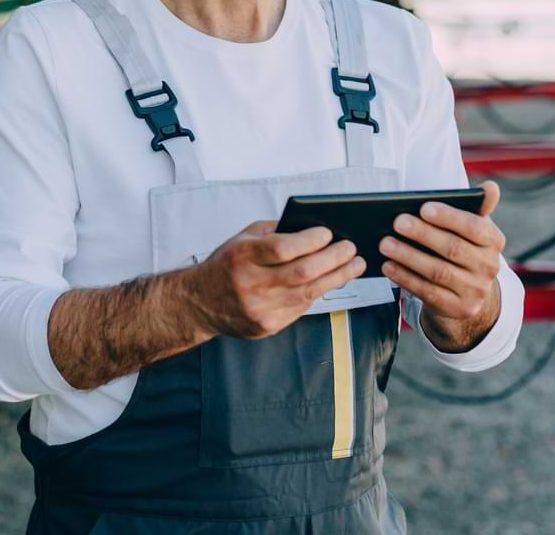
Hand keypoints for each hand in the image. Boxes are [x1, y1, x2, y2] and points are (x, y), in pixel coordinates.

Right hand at [183, 221, 365, 339]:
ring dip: (337, 277)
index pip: (282, 248)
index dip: (310, 240)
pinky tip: (330, 281)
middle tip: (351, 249)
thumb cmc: (227, 264)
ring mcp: (259, 308)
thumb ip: (275, 231)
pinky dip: (318, 292)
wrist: (200, 302)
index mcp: (242, 256)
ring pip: (308, 293)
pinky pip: (301, 308)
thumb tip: (314, 228)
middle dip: (333, 259)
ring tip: (355, 265)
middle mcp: (249, 284)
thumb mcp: (243, 238)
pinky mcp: (267, 325)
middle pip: (301, 272)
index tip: (328, 233)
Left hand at [379, 181, 505, 351]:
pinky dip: (406, 278)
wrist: (469, 292)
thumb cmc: (463, 249)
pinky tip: (388, 266)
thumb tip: (490, 188)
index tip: (424, 207)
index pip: (475, 227)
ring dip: (408, 256)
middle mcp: (489, 267)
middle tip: (397, 222)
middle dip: (423, 234)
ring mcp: (475, 290)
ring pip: (438, 271)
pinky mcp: (459, 308)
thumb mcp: (472, 228)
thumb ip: (478, 207)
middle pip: (453, 248)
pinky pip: (428, 292)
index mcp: (494, 241)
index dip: (449, 217)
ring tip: (385, 243)